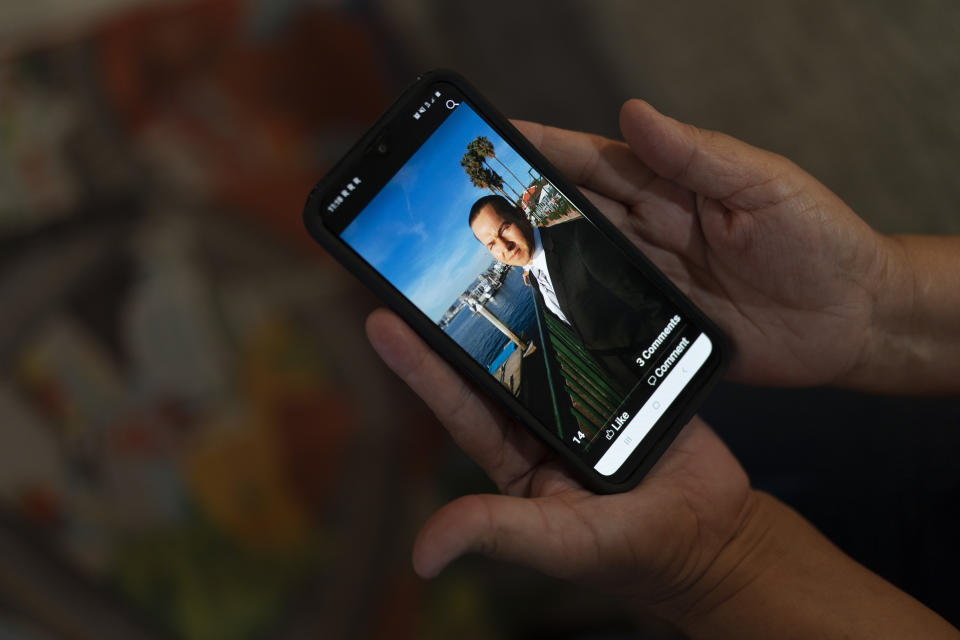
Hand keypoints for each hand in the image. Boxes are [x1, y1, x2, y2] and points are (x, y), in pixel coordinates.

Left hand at [366, 310, 959, 638]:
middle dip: (451, 315)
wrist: (712, 532)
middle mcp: (537, 416)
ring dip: (510, 297)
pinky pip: (590, 332)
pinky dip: (573, 301)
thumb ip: (496, 532)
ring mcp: (578, 391)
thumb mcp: (557, 541)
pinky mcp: (620, 373)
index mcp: (513, 452)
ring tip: (478, 245)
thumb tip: (423, 558)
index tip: (381, 318)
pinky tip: (554, 258)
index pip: (457, 402)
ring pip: (537, 337)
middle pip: (489, 358)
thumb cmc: (630, 549)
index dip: (419, 364)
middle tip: (415, 265)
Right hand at [515, 102, 891, 387]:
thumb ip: (696, 154)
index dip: (544, 148)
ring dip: (533, 254)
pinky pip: (600, 314)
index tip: (494, 137)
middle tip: (466, 198)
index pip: (595, 160)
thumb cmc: (818, 239)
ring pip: (576, 260)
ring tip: (482, 250)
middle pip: (572, 210)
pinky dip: (565, 308)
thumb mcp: (762, 185)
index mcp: (671, 185)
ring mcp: (648, 279)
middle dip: (519, 200)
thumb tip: (635, 112)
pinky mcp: (654, 326)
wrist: (852, 320)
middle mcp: (650, 230)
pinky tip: (532, 308)